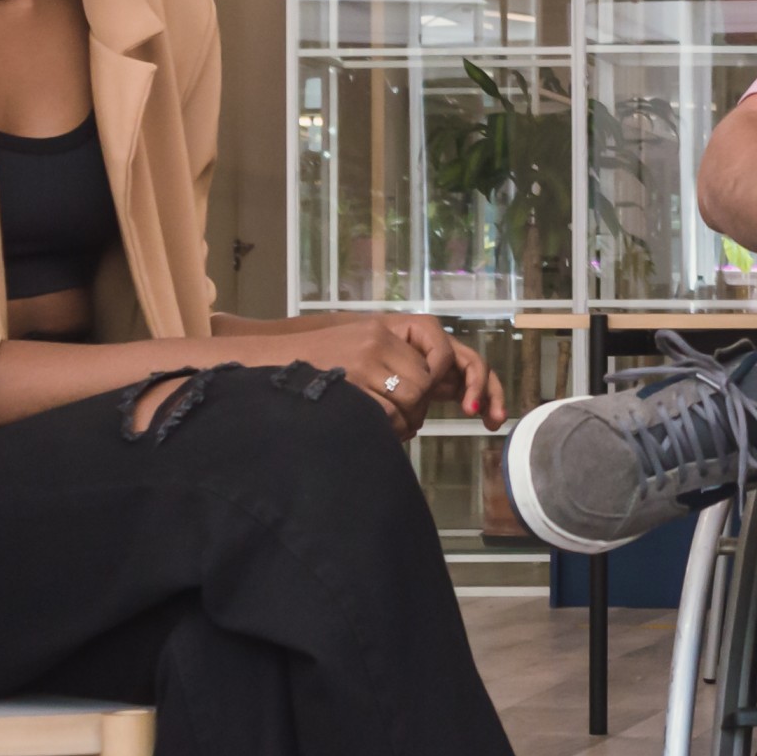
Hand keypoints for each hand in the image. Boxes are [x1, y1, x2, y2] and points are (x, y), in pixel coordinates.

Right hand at [258, 314, 494, 431]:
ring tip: (373, 418)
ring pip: (413, 401)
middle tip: (396, 415)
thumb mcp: (366, 353)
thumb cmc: (319, 367)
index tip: (488, 415)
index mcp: (391, 326)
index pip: (452, 354)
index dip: (480, 384)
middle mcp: (383, 336)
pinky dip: (385, 429)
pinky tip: (364, 423)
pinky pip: (390, 415)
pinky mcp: (354, 376)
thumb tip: (456, 390)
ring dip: (401, 420)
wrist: (269, 364)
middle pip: (429, 385)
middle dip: (418, 408)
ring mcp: (368, 355)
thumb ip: (407, 363)